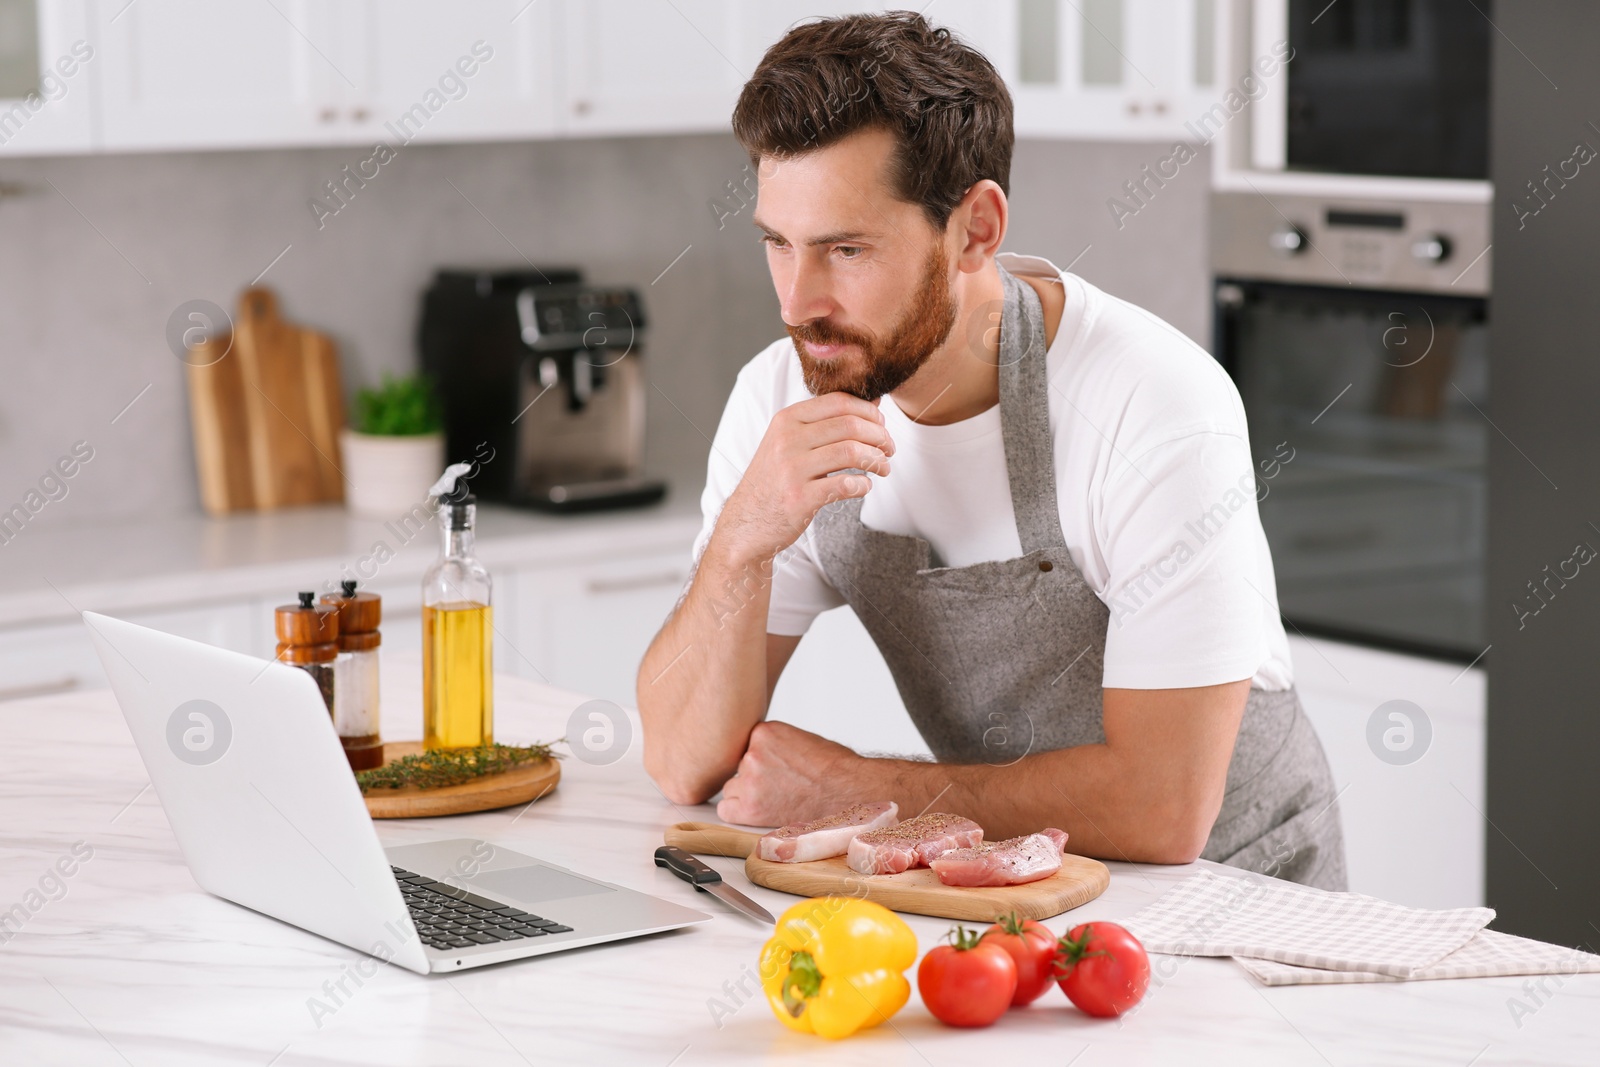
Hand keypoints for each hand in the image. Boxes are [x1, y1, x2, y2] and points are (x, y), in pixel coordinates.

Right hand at [713, 392, 894, 564]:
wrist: (745, 523)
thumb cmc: (774, 480)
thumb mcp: (788, 442)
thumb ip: (825, 422)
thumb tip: (873, 403)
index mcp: (786, 420)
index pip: (839, 401)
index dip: (869, 411)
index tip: (882, 424)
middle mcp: (787, 440)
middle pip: (850, 425)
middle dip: (880, 435)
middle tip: (889, 448)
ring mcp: (792, 469)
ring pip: (852, 452)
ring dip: (877, 460)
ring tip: (883, 467)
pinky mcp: (800, 498)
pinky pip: (846, 484)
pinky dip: (864, 485)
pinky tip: (864, 486)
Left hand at [716, 721, 868, 826]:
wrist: (849, 790)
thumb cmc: (833, 767)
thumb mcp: (798, 739)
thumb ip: (772, 744)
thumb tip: (757, 755)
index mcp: (764, 731)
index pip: (745, 745)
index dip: (760, 759)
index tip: (776, 767)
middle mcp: (752, 752)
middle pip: (737, 766)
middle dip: (753, 775)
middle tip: (778, 784)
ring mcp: (749, 779)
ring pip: (732, 787)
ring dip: (747, 793)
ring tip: (777, 798)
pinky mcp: (750, 805)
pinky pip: (726, 809)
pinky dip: (738, 812)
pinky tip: (760, 810)